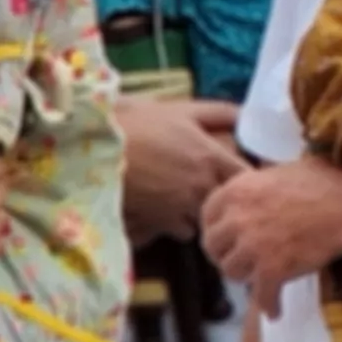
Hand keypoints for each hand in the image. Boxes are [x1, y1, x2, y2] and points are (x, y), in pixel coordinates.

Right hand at [121, 99, 250, 239]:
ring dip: (202, 212)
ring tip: (187, 198)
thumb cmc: (136, 123)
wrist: (90, 147)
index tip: (245, 176)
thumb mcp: (180, 110)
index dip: (251, 179)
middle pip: (230, 202)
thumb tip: (248, 114)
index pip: (250, 178)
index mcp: (212, 158)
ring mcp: (181, 208)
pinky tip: (168, 209)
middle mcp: (202, 187)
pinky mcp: (159, 223)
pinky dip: (179, 224)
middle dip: (226, 197)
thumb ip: (218, 113)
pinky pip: (182, 231)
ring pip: (207, 219)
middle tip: (215, 186)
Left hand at [198, 158, 341, 300]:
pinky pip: (261, 295)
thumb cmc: (326, 183)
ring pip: (232, 272)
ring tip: (259, 279)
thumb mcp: (281, 172)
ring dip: (245, 277)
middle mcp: (237, 219)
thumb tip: (254, 193)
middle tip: (241, 260)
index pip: (207, 215)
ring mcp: (252, 246)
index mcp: (237, 191)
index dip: (216, 228)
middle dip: (226, 254)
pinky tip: (275, 310)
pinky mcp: (271, 270)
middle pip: (213, 247)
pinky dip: (269, 304)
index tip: (226, 237)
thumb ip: (257, 185)